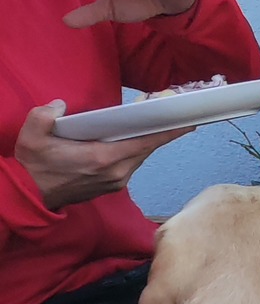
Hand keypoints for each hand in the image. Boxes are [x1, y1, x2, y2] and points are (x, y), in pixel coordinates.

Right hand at [12, 100, 192, 207]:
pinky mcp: (112, 186)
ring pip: (139, 157)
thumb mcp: (31, 136)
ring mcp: (115, 181)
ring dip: (145, 142)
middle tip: (170, 116)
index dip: (167, 133)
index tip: (188, 123)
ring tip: (153, 125)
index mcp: (102, 159)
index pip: (144, 143)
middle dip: (159, 133)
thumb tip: (60, 106)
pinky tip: (132, 140)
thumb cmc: (33, 166)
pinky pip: (130, 165)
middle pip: (146, 149)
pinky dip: (134, 152)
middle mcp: (115, 172)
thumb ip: (44, 116)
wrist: (28, 197)